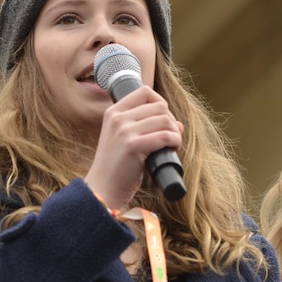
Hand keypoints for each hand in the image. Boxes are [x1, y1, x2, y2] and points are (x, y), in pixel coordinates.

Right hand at [84, 85, 182, 209]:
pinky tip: (173, 149)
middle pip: (159, 106)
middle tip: (170, 138)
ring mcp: (124, 131)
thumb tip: (177, 123)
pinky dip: (174, 142)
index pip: (145, 92)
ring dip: (175, 133)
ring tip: (172, 145)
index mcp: (113, 112)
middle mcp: (118, 118)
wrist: (103, 189)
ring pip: (165, 120)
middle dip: (170, 121)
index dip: (161, 104)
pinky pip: (164, 136)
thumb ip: (145, 127)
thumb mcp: (125, 140)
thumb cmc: (117, 168)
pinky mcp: (133, 146)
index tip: (163, 121)